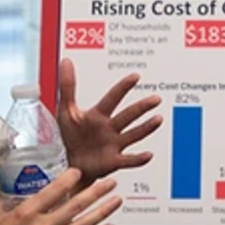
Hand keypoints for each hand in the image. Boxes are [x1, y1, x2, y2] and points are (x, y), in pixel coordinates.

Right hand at [0, 169, 120, 224]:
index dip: (70, 179)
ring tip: (116, 201)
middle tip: (110, 182)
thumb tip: (22, 187)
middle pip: (74, 206)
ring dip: (102, 212)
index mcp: (24, 214)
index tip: (79, 172)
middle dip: (96, 192)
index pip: (53, 191)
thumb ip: (11, 199)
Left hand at [56, 58, 161, 184]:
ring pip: (133, 134)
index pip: (113, 98)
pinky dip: (139, 158)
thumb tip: (66, 61)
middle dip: (142, 107)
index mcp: (99, 114)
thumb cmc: (72, 137)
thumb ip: (67, 86)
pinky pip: (129, 160)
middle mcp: (110, 127)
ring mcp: (115, 144)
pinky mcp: (114, 161)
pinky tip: (149, 155)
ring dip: (146, 128)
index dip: (123, 87)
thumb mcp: (66, 111)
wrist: (73, 164)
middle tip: (156, 99)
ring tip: (158, 119)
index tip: (135, 76)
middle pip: (128, 115)